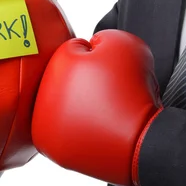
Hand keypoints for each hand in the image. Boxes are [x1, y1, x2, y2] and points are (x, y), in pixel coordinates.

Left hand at [31, 29, 162, 185]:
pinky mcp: (52, 148)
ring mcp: (44, 123)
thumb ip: (102, 37)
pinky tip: (98, 128)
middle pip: (65, 78)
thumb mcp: (125, 44)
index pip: (75, 51)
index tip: (112, 72)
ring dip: (80, 105)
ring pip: (63, 104)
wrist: (142, 141)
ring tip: (105, 111)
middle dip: (85, 81)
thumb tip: (91, 46)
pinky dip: (79, 129)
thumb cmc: (134, 94)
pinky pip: (64, 131)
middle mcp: (43, 93)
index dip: (99, 58)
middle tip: (109, 92)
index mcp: (58, 64)